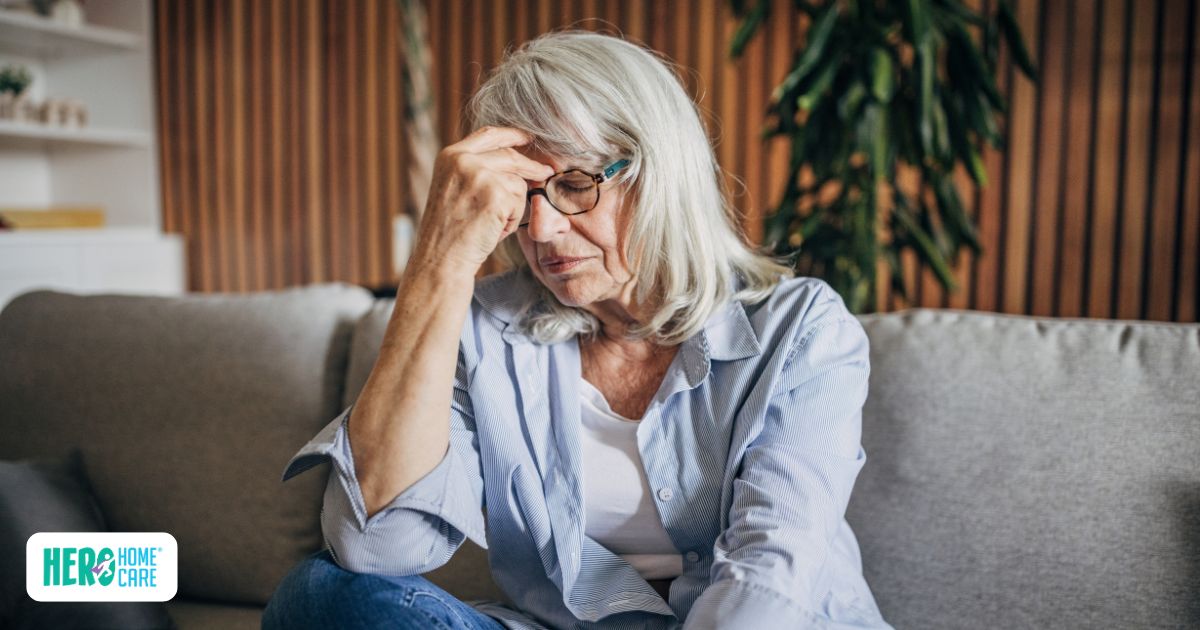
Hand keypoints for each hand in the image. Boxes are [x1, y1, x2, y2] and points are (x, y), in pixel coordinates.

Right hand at [409, 126, 553, 275]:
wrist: (441, 259)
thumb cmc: (449, 232)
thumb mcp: (454, 188)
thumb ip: (475, 170)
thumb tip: (515, 161)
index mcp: (450, 156)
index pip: (488, 134)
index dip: (512, 134)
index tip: (528, 137)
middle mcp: (463, 160)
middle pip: (510, 155)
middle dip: (532, 166)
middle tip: (546, 172)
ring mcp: (480, 176)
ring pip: (517, 183)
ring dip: (512, 207)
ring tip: (490, 224)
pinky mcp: (496, 195)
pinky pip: (519, 203)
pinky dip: (512, 221)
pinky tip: (493, 231)